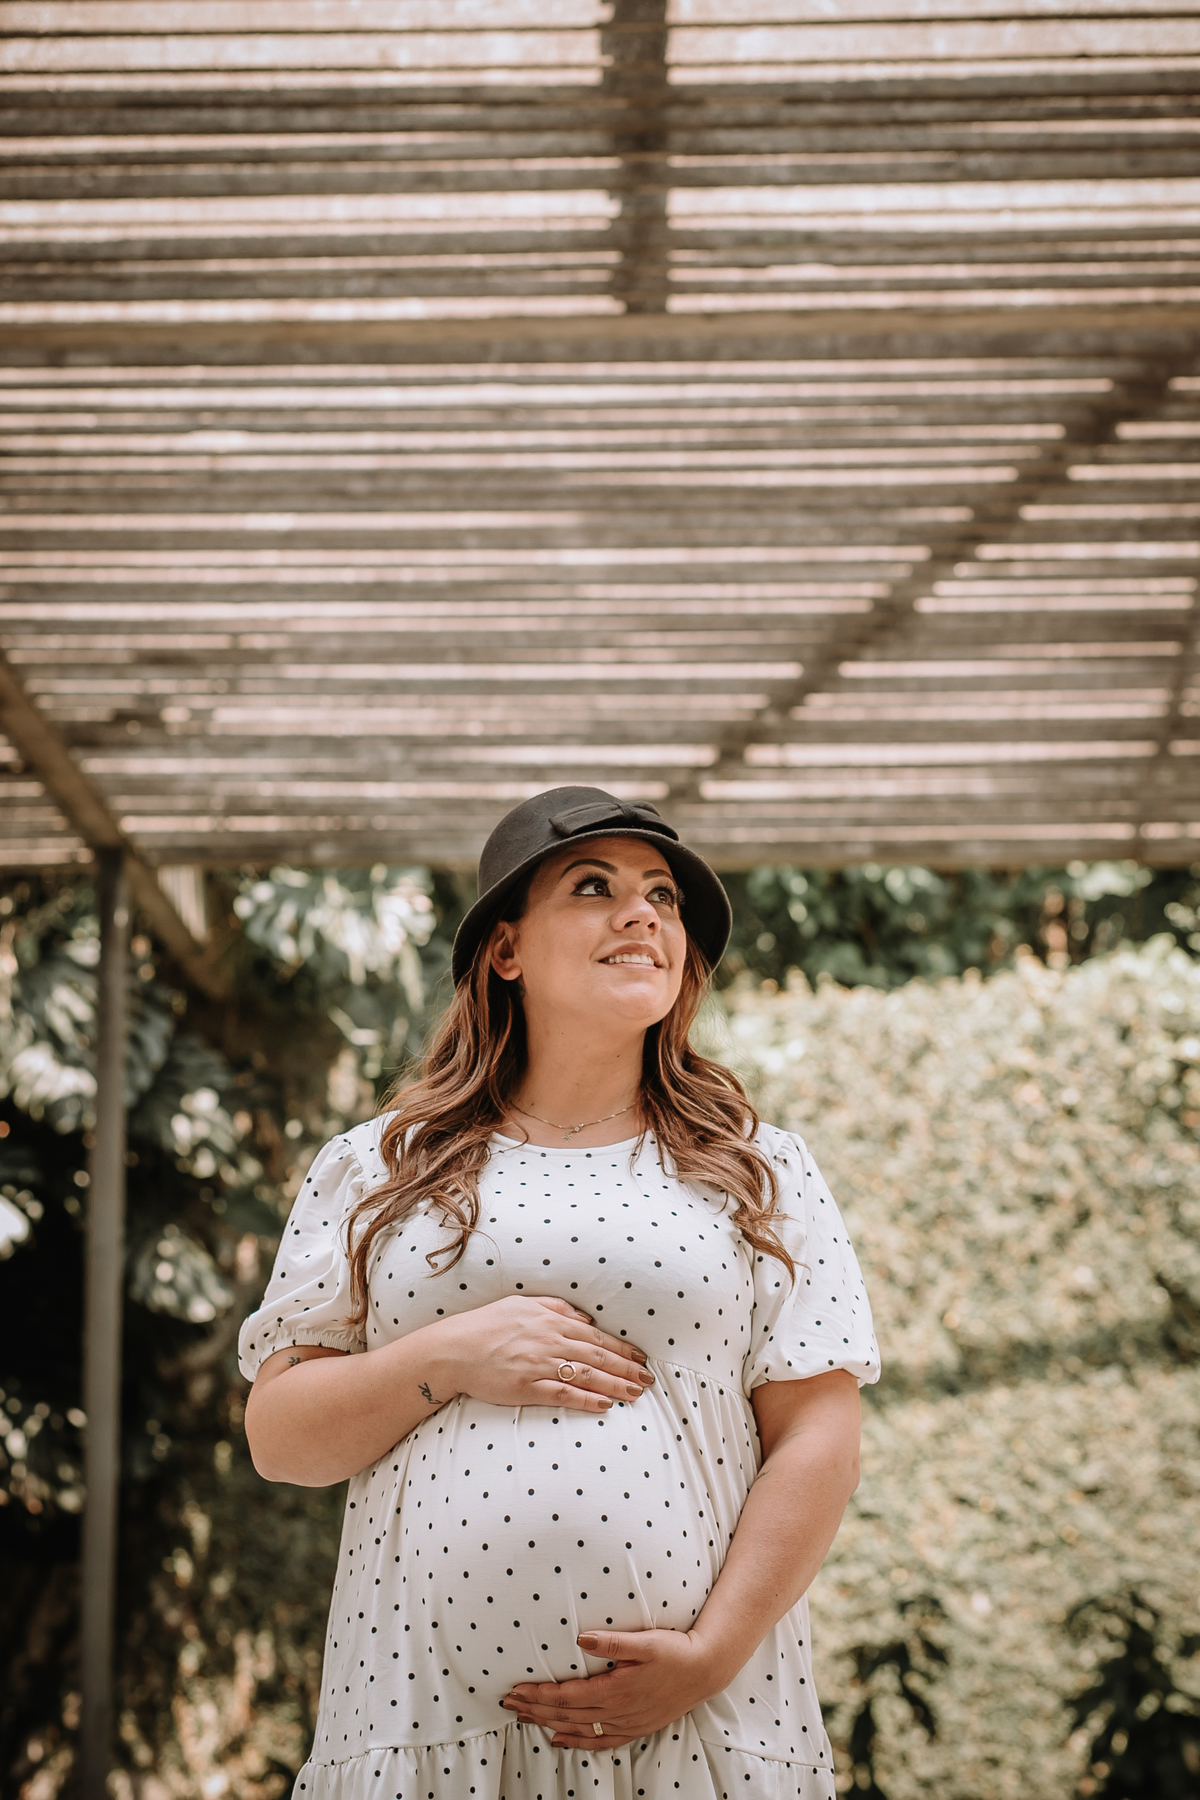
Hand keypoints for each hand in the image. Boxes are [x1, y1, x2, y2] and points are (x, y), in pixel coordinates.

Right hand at [439, 1295, 654, 1414]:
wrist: (454, 1349)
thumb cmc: (487, 1324)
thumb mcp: (523, 1304)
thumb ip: (556, 1308)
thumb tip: (584, 1318)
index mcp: (550, 1320)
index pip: (596, 1336)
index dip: (621, 1348)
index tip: (640, 1357)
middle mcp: (549, 1341)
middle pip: (597, 1356)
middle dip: (626, 1369)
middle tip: (648, 1380)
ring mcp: (539, 1365)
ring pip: (586, 1375)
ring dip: (614, 1386)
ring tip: (635, 1394)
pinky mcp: (527, 1388)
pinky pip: (563, 1394)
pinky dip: (585, 1400)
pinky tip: (603, 1406)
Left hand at [501, 1628, 718, 1749]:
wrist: (705, 1671)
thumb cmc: (675, 1651)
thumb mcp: (646, 1641)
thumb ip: (613, 1642)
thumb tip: (582, 1638)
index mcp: (615, 1690)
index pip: (566, 1696)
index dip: (538, 1695)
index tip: (516, 1690)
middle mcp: (617, 1712)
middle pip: (566, 1715)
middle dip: (535, 1709)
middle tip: (509, 1703)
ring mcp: (625, 1723)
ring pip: (578, 1729)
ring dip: (548, 1724)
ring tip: (525, 1718)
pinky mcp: (634, 1727)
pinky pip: (599, 1741)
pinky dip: (576, 1742)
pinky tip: (560, 1739)